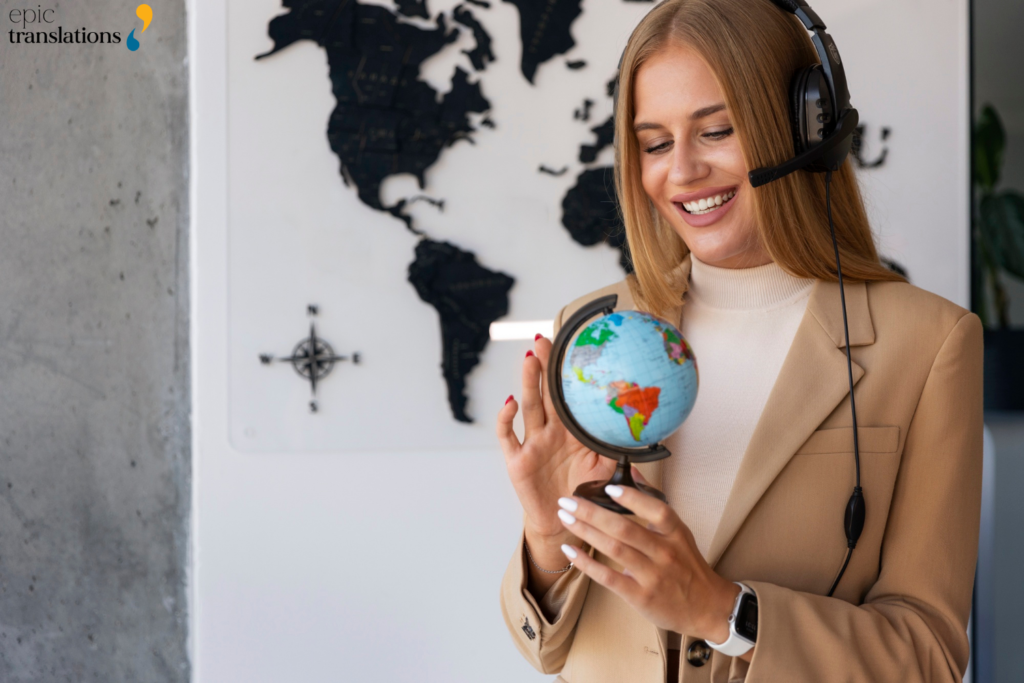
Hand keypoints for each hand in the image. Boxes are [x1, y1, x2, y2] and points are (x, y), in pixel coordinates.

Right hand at [496, 335, 614, 540]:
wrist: (566, 522)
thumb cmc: (585, 493)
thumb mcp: (607, 468)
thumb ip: (620, 449)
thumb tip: (647, 431)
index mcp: (572, 430)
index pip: (568, 395)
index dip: (566, 372)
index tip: (571, 346)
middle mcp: (551, 431)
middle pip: (546, 393)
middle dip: (544, 366)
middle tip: (544, 341)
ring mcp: (532, 443)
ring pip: (529, 407)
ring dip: (528, 383)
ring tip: (529, 359)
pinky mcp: (517, 460)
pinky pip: (509, 436)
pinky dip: (506, 418)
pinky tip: (510, 403)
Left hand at [554, 481, 739, 643]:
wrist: (707, 607)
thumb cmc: (687, 565)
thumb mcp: (678, 532)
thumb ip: (653, 502)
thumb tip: (631, 473)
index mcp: (675, 533)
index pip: (656, 510)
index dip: (633, 498)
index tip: (608, 488)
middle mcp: (665, 552)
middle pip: (625, 528)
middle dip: (592, 513)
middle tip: (567, 501)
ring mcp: (653, 575)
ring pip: (615, 549)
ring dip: (586, 532)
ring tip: (565, 518)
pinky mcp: (641, 596)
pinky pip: (609, 577)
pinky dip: (587, 564)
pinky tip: (570, 551)